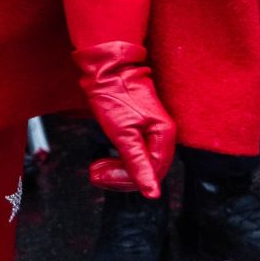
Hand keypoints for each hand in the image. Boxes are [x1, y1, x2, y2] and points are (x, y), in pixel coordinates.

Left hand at [75, 40, 175, 198]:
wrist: (107, 68)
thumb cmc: (115, 95)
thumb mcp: (124, 134)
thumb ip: (139, 164)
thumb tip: (153, 192)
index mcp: (164, 135)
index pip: (153, 172)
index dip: (128, 180)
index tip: (104, 177)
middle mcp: (161, 134)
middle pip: (148, 170)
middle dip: (120, 176)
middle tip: (95, 173)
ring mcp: (150, 131)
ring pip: (140, 163)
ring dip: (117, 171)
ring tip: (96, 168)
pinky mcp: (139, 128)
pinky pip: (134, 153)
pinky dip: (118, 161)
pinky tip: (104, 160)